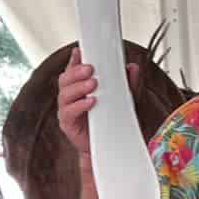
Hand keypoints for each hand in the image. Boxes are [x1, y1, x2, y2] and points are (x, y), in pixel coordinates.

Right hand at [57, 45, 141, 160]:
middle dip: (77, 71)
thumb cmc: (111, 122)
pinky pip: (69, 112)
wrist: (107, 148)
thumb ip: (127, 84)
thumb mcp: (123, 100)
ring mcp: (67, 110)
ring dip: (79, 87)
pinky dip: (79, 105)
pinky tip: (91, 101)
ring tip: (93, 84)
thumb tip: (132, 67)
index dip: (74, 60)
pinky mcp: (68, 124)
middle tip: (91, 69)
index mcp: (80, 88)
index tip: (80, 51)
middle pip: (66, 79)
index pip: (73, 70)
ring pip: (65, 94)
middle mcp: (70, 97)